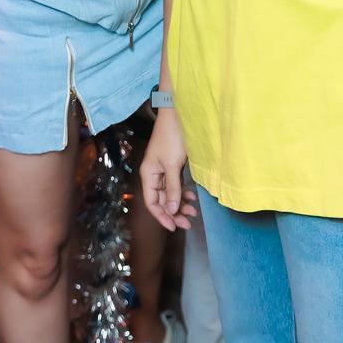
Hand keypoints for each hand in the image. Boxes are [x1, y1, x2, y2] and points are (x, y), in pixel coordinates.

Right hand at [140, 109, 197, 231]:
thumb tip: (172, 211)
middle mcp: (154, 175)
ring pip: (170, 194)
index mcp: (149, 175)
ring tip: (193, 212)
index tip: (175, 227)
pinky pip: (176, 185)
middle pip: (162, 200)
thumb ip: (172, 188)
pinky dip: (183, 192)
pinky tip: (192, 197)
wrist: (177, 115)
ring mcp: (163, 170)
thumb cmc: (171, 138)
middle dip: (174, 212)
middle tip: (189, 222)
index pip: (152, 202)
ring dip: (180, 204)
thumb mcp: (172, 165)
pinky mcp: (173, 165)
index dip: (162, 216)